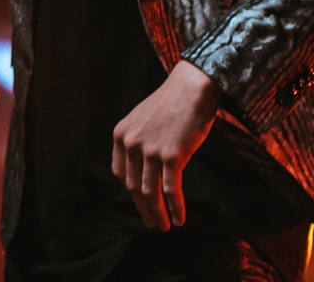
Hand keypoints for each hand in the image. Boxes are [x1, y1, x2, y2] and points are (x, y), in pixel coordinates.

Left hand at [112, 60, 220, 230]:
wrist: (193, 88)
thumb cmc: (173, 103)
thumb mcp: (144, 120)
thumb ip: (139, 142)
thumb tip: (147, 169)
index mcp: (121, 135)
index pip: (121, 172)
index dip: (131, 191)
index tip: (140, 202)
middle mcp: (130, 143)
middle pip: (133, 186)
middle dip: (142, 207)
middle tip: (151, 222)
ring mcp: (149, 150)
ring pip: (150, 192)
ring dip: (157, 213)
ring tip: (164, 226)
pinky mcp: (171, 155)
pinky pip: (170, 189)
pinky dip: (174, 207)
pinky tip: (179, 219)